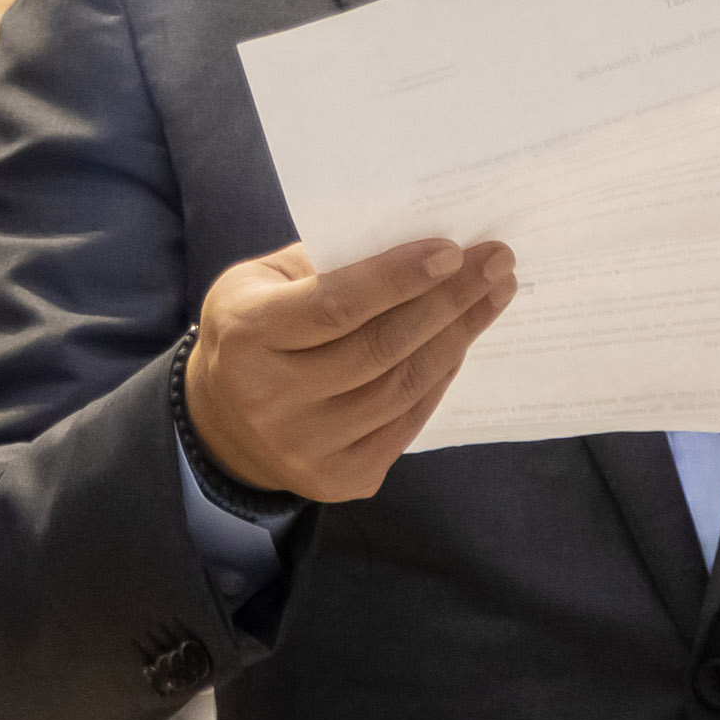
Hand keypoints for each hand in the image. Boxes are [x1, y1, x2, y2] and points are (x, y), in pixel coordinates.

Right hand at [184, 237, 516, 502]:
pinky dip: (441, 377)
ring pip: (403, 386)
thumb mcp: (264, 279)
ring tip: (494, 294)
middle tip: (497, 262)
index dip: (398, 278)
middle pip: (381, 347)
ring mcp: (304, 447)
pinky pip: (407, 422)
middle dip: (450, 300)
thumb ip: (327, 260)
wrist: (222, 420)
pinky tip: (463, 340)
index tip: (454, 249)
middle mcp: (271, 399)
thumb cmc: (255, 327)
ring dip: (459, 336)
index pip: (336, 305)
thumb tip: (417, 241)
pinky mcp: (337, 479)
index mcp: (248, 335)